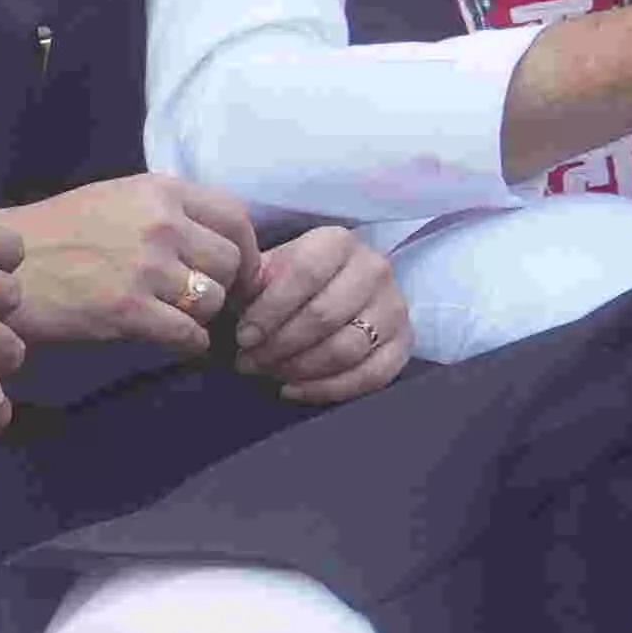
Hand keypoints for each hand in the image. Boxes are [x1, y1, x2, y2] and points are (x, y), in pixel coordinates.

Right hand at [0, 169, 257, 357]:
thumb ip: (163, 211)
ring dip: (201, 316)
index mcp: (159, 190)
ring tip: (175, 317)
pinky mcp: (129, 309)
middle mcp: (161, 223)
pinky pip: (188, 334)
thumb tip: (213, 241)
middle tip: (202, 301)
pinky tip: (168, 340)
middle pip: (231, 262)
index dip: (245, 250)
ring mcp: (147, 267)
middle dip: (223, 286)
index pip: (235, 217)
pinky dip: (187, 343)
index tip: (237, 271)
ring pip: (213, 300)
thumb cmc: (51, 234)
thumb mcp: (113, 199)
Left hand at [223, 219, 409, 401]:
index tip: (243, 337)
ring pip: (347, 348)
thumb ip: (249, 279)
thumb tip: (226, 293)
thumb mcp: (266, 270)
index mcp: (338, 242)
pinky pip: (372, 375)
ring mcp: (395, 306)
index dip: (270, 310)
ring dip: (299, 369)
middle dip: (279, 346)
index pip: (305, 274)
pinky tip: (292, 390)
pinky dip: (328, 389)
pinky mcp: (405, 342)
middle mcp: (375, 268)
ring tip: (267, 373)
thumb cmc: (288, 282)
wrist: (334, 288)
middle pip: (325, 316)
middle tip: (249, 362)